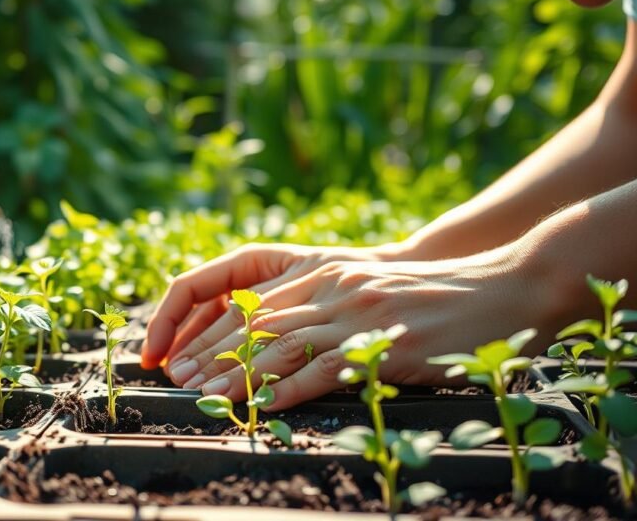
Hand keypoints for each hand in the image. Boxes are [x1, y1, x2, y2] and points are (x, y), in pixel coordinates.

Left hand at [147, 246, 556, 410]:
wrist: (501, 287)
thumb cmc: (429, 295)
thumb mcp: (366, 288)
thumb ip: (321, 305)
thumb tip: (273, 343)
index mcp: (322, 272)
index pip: (248, 302)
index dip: (208, 329)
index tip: (179, 355)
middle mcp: (331, 286)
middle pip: (254, 322)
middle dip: (210, 353)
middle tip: (178, 381)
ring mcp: (356, 313)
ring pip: (280, 344)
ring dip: (238, 375)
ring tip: (205, 398)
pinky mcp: (383, 342)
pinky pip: (324, 368)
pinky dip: (289, 390)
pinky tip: (262, 408)